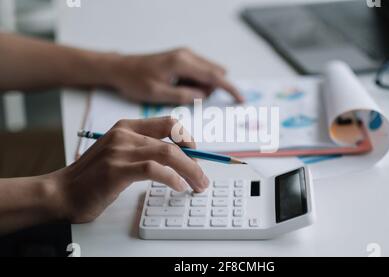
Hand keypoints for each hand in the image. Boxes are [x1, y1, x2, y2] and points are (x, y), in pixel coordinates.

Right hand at [51, 117, 208, 222]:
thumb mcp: (119, 154)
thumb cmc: (93, 176)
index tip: (197, 153)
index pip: (168, 123)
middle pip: (173, 141)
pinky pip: (154, 169)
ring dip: (190, 171)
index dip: (188, 137)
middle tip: (203, 178)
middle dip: (195, 161)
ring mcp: (120, 151)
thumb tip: (177, 156)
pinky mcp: (117, 170)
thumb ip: (143, 149)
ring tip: (197, 185)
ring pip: (169, 153)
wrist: (62, 192)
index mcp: (127, 127)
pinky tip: (178, 187)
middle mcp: (125, 135)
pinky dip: (172, 178)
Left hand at [109, 48, 242, 103]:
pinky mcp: (183, 58)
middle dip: (210, 89)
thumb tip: (203, 96)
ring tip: (176, 91)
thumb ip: (183, 95)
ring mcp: (185, 55)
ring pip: (207, 72)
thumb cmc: (135, 81)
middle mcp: (187, 55)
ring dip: (202, 86)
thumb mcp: (157, 94)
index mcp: (182, 63)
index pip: (214, 76)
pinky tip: (177, 87)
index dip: (230, 88)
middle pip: (214, 73)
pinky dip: (196, 82)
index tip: (241, 99)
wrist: (121, 68)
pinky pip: (199, 72)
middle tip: (187, 98)